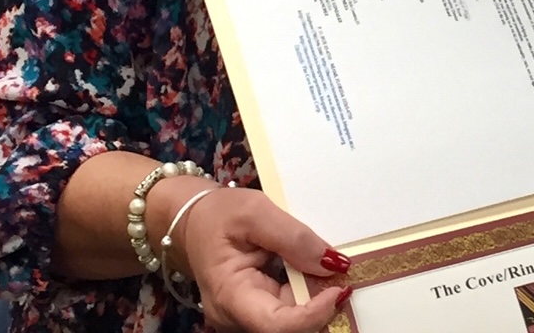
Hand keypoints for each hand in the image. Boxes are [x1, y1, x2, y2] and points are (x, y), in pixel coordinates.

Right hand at [167, 184, 352, 332]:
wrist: (190, 219)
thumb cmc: (217, 214)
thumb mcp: (256, 211)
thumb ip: (293, 237)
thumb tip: (332, 262)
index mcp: (229, 295)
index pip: (275, 325)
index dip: (313, 314)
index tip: (339, 288)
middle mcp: (234, 317)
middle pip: (286, 327)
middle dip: (319, 305)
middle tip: (343, 274)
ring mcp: (244, 317)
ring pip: (290, 321)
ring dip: (315, 299)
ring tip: (329, 267)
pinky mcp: (255, 309)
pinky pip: (286, 310)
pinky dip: (306, 294)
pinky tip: (315, 272)